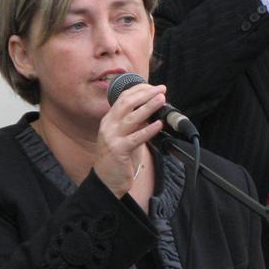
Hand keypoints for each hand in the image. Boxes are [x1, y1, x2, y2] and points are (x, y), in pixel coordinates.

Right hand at [93, 82, 164, 196]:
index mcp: (109, 120)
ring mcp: (112, 137)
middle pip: (127, 103)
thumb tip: (152, 110)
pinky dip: (149, 130)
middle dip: (145, 94)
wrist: (106, 181)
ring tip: (161, 99)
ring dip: (148, 107)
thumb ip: (135, 123)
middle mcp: (108, 126)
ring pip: (132, 118)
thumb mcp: (125, 135)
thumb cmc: (118, 158)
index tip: (154, 87)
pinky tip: (159, 124)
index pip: (123, 98)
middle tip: (161, 89)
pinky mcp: (118, 150)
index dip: (139, 90)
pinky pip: (136, 138)